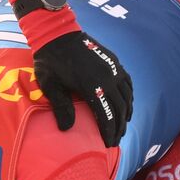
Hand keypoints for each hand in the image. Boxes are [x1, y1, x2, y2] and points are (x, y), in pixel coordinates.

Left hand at [34, 32, 132, 146]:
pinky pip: (127, 83)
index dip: (109, 132)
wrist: (57, 34)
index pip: (106, 116)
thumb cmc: (50, 62)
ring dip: (126, 114)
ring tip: (121, 127)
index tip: (108, 145)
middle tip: (115, 141)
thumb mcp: (50, 86)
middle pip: (119, 109)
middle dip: (119, 127)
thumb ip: (61, 107)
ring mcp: (113, 68)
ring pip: (127, 97)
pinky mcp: (114, 62)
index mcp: (92, 85)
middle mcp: (108, 77)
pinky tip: (126, 106)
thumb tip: (66, 129)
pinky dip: (129, 97)